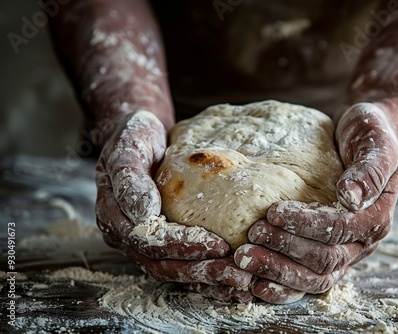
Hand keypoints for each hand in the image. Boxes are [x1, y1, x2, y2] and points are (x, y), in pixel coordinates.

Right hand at [95, 110, 252, 301]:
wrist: (141, 134)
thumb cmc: (135, 137)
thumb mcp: (129, 148)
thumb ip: (130, 179)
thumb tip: (144, 213)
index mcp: (114, 216)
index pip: (149, 241)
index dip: (182, 245)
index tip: (218, 244)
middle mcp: (126, 236)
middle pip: (162, 264)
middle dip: (201, 270)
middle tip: (237, 273)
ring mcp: (142, 243)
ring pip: (172, 271)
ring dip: (206, 278)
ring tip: (241, 280)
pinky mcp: (160, 243)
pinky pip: (180, 264)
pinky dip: (205, 275)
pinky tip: (231, 278)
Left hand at [234, 103, 397, 303]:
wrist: (362, 137)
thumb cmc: (369, 136)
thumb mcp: (376, 143)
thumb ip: (369, 170)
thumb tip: (351, 196)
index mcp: (376, 217)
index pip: (339, 228)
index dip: (306, 223)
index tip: (273, 211)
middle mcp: (362, 241)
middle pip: (326, 259)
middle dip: (286, 248)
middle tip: (253, 234)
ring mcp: (345, 252)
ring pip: (316, 277)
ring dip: (279, 271)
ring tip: (246, 259)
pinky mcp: (327, 253)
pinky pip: (308, 278)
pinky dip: (283, 286)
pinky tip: (257, 283)